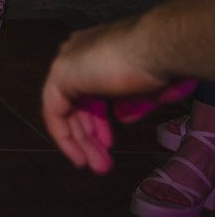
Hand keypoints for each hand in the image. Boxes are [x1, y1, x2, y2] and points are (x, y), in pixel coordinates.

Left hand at [41, 17, 192, 173]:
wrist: (158, 48)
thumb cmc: (161, 64)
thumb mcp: (147, 90)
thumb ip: (131, 103)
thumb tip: (122, 118)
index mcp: (96, 53)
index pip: (90, 91)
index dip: (98, 120)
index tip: (108, 143)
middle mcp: (77, 55)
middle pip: (77, 102)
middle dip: (89, 136)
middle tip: (101, 162)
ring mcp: (68, 63)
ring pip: (66, 110)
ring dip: (81, 142)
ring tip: (96, 167)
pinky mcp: (60, 74)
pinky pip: (55, 111)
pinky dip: (64, 135)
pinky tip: (77, 156)